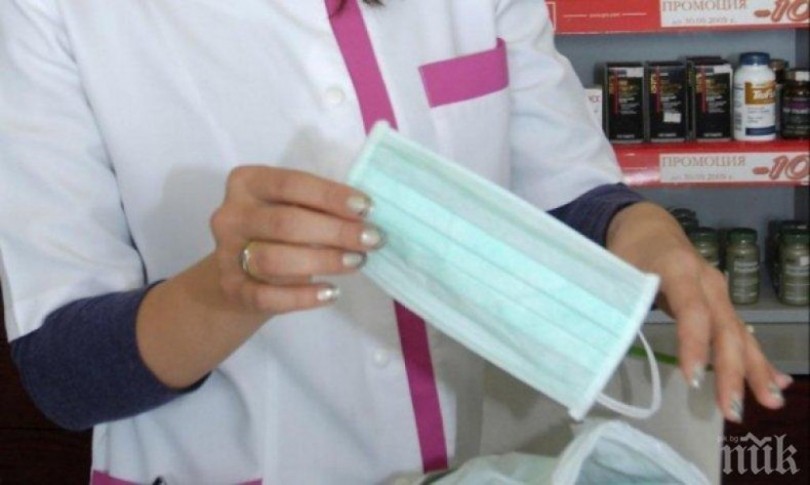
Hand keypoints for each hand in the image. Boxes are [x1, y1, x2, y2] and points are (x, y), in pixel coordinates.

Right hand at [209, 166, 383, 314]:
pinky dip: (303, 296)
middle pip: (285, 223)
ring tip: (356, 262)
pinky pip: (268, 296)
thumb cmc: (277, 233)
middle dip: (335, 231)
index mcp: (246, 183)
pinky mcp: (232, 290)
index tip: (366, 208)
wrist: (239, 275)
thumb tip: (365, 217)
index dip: (330, 196)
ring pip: (275, 260)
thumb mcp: (293, 209)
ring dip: (323, 261)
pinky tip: (331, 292)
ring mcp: (226, 254)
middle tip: (372, 239)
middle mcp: (230, 216)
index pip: (290, 183)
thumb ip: (319, 207)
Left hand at [607, 202, 791, 422]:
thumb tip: (608, 338)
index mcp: (678, 268)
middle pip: (724, 328)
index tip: (693, 377)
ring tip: (770, 401)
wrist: (648, 225)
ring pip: (739, 333)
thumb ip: (618, 299)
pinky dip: (757, 358)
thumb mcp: (616, 268)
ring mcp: (718, 292)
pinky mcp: (720, 302)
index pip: (692, 311)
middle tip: (730, 409)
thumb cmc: (629, 249)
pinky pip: (740, 332)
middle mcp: (708, 281)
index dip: (694, 344)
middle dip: (732, 370)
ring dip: (755, 369)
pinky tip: (775, 382)